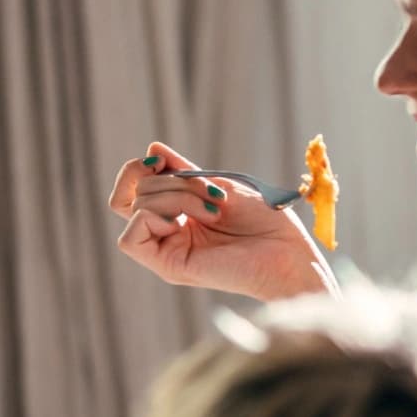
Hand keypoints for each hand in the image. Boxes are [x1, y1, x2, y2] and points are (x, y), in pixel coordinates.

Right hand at [107, 141, 331, 301]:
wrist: (287, 251)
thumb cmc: (264, 221)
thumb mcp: (218, 184)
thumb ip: (182, 172)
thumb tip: (152, 149)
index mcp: (177, 214)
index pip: (132, 190)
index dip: (137, 169)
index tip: (162, 160)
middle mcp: (167, 233)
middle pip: (137, 193)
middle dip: (175, 182)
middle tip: (213, 195)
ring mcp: (166, 251)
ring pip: (136, 209)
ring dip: (177, 197)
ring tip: (214, 210)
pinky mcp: (168, 267)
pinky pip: (130, 239)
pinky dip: (154, 218)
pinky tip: (185, 223)